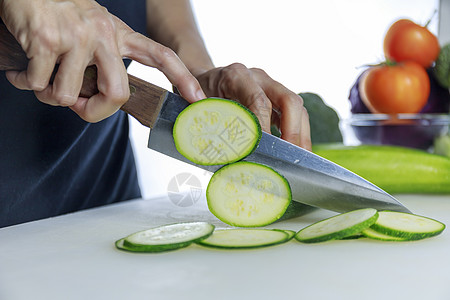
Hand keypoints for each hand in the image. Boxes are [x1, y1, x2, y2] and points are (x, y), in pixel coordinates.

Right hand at [0, 0, 204, 121]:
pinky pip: (38, 84)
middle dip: (94, 112)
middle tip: (77, 107)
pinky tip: (21, 69)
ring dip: (50, 95)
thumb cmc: (59, 14)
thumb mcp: (92, 33)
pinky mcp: (46, 40)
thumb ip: (102, 65)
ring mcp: (76, 36)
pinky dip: (24, 83)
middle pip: (117, 94)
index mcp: (119, 34)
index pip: (161, 56)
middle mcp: (103, 34)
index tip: (197, 100)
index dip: (182, 79)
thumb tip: (95, 103)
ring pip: (68, 95)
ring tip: (40, 76)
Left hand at [194, 63, 310, 149]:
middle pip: (289, 100)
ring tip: (296, 160)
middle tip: (289, 157)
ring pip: (297, 108)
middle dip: (293, 131)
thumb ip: (210, 123)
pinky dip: (296, 134)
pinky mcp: (276, 97)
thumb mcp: (198, 106)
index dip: (265, 128)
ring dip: (299, 135)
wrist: (202, 78)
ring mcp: (270, 85)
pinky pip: (294, 114)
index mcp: (236, 76)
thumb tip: (227, 151)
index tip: (264, 151)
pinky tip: (292, 153)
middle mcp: (258, 77)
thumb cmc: (198, 94)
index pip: (259, 101)